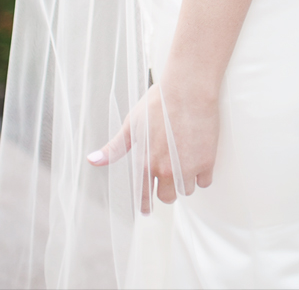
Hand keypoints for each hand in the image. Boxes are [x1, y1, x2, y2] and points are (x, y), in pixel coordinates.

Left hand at [87, 77, 219, 210]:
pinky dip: (203, 175)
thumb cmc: (159, 103)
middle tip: (173, 179)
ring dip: (187, 181)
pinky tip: (201, 162)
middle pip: (168, 197)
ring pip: (187, 190)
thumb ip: (115, 148)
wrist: (188, 90)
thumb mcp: (132, 125)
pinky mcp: (206, 161)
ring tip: (188, 167)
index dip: (145, 205)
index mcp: (144, 163)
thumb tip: (92, 161)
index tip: (147, 209)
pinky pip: (205, 181)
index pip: (143, 195)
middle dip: (169, 190)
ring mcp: (186, 168)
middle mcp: (164, 170)